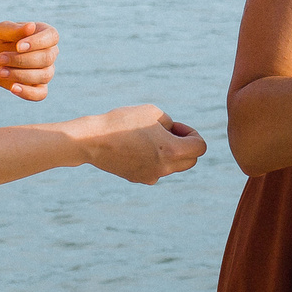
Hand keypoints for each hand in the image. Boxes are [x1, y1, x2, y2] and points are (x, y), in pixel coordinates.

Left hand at [0, 21, 57, 100]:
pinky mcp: (39, 87)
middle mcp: (50, 52)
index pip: (51, 37)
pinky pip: (41, 94)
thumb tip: (31, 26)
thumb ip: (14, 29)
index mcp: (45, 34)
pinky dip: (28, 93)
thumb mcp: (0, 31)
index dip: (37, 43)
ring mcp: (46, 71)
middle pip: (46, 58)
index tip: (18, 46)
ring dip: (20, 75)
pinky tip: (13, 88)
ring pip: (44, 76)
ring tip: (0, 72)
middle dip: (21, 60)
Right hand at [74, 105, 207, 184]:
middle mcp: (164, 168)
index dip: (191, 133)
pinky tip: (138, 148)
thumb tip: (174, 135)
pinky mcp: (138, 178)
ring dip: (169, 152)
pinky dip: (155, 160)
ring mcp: (151, 176)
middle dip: (185, 145)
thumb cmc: (123, 122)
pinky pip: (156, 170)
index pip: (199, 147)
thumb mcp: (153, 113)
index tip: (174, 126)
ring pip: (173, 166)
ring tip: (150, 138)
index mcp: (171, 151)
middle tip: (167, 132)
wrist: (92, 141)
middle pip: (190, 161)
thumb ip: (170, 124)